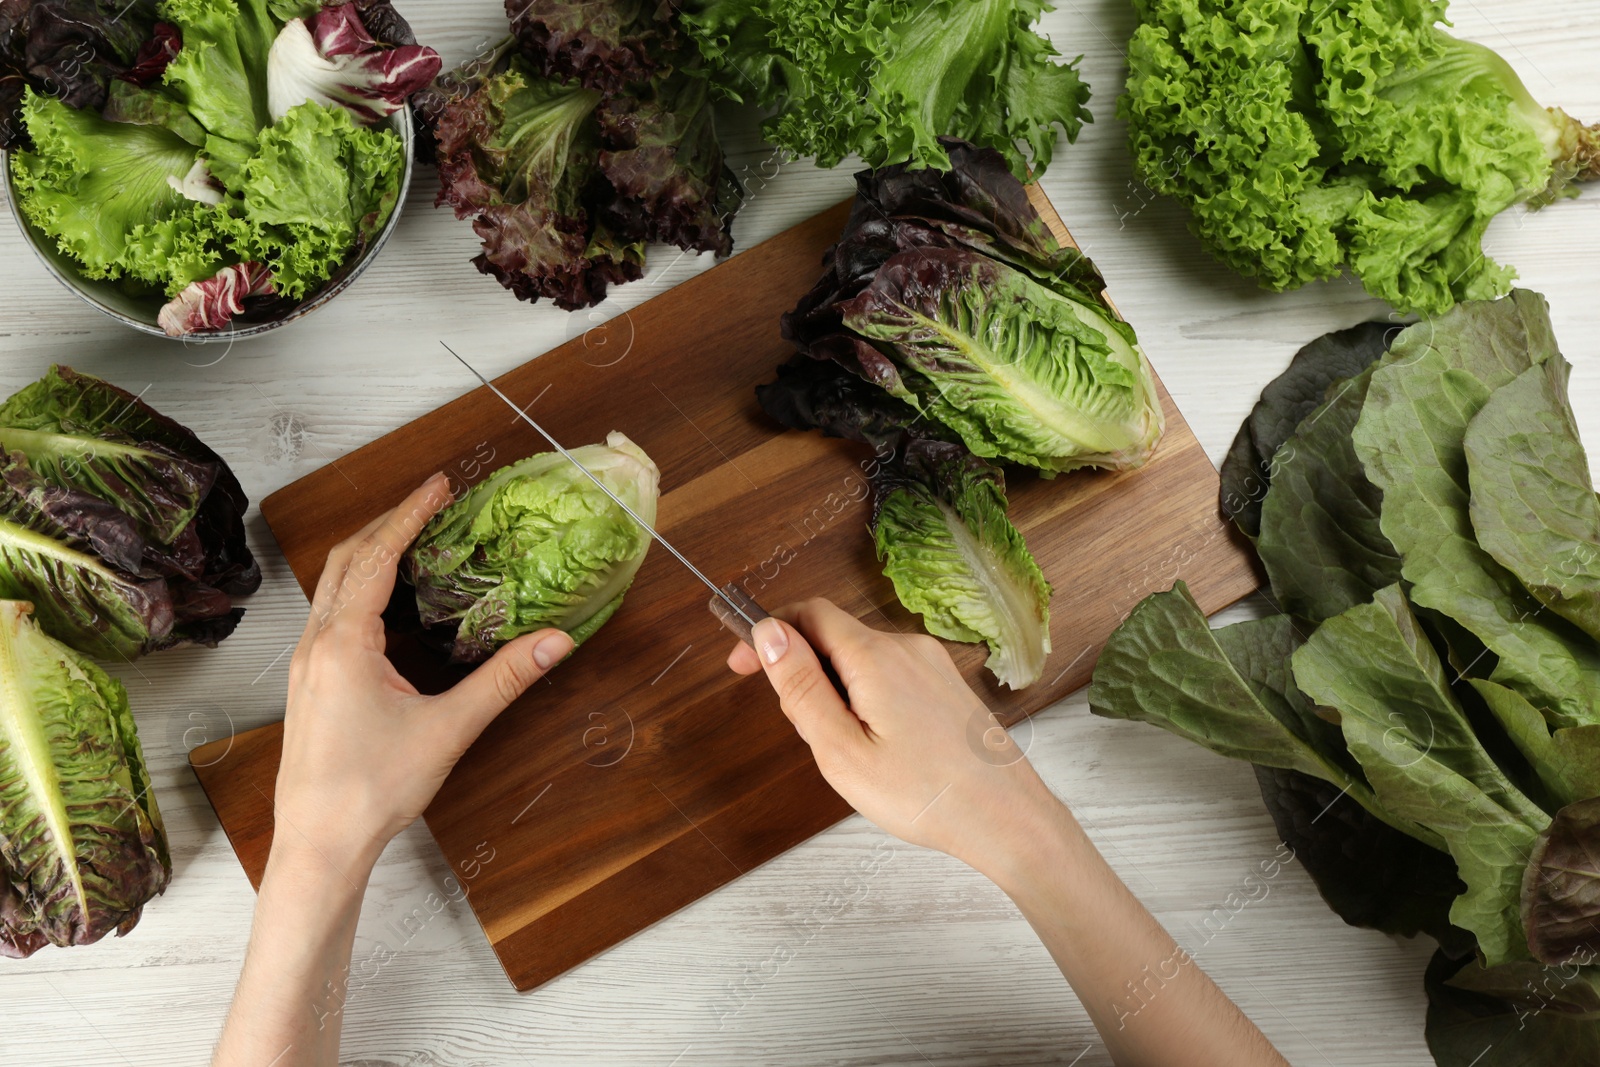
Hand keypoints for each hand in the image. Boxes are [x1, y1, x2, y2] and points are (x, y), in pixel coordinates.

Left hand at [273, 473, 574, 871]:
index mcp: (344, 643)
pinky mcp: (308, 684)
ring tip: (413, 537)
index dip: (411, 514)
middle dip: (389, 523)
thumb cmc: (373, 791)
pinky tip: (387, 601)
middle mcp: (317, 644)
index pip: (378, 556)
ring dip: (370, 553)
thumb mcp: (448, 731)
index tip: (440, 484)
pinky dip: (359, 587)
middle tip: (431, 501)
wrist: (319, 846)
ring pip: (333, 586)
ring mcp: (306, 664)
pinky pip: (330, 614)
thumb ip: (503, 680)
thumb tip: (556, 642)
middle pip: (347, 559)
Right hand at [727, 599, 1059, 875]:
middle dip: (804, 674)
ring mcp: (932, 665)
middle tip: (807, 734)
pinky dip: (868, 701)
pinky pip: (891, 676)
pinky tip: (883, 752)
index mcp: (875, 657)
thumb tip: (768, 633)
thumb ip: (801, 688)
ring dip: (837, 692)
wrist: (1008, 820)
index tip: (742, 665)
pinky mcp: (947, 686)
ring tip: (852, 755)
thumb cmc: (925, 797)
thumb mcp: (841, 751)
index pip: (808, 613)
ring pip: (862, 660)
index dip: (768, 632)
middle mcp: (907, 647)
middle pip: (834, 636)